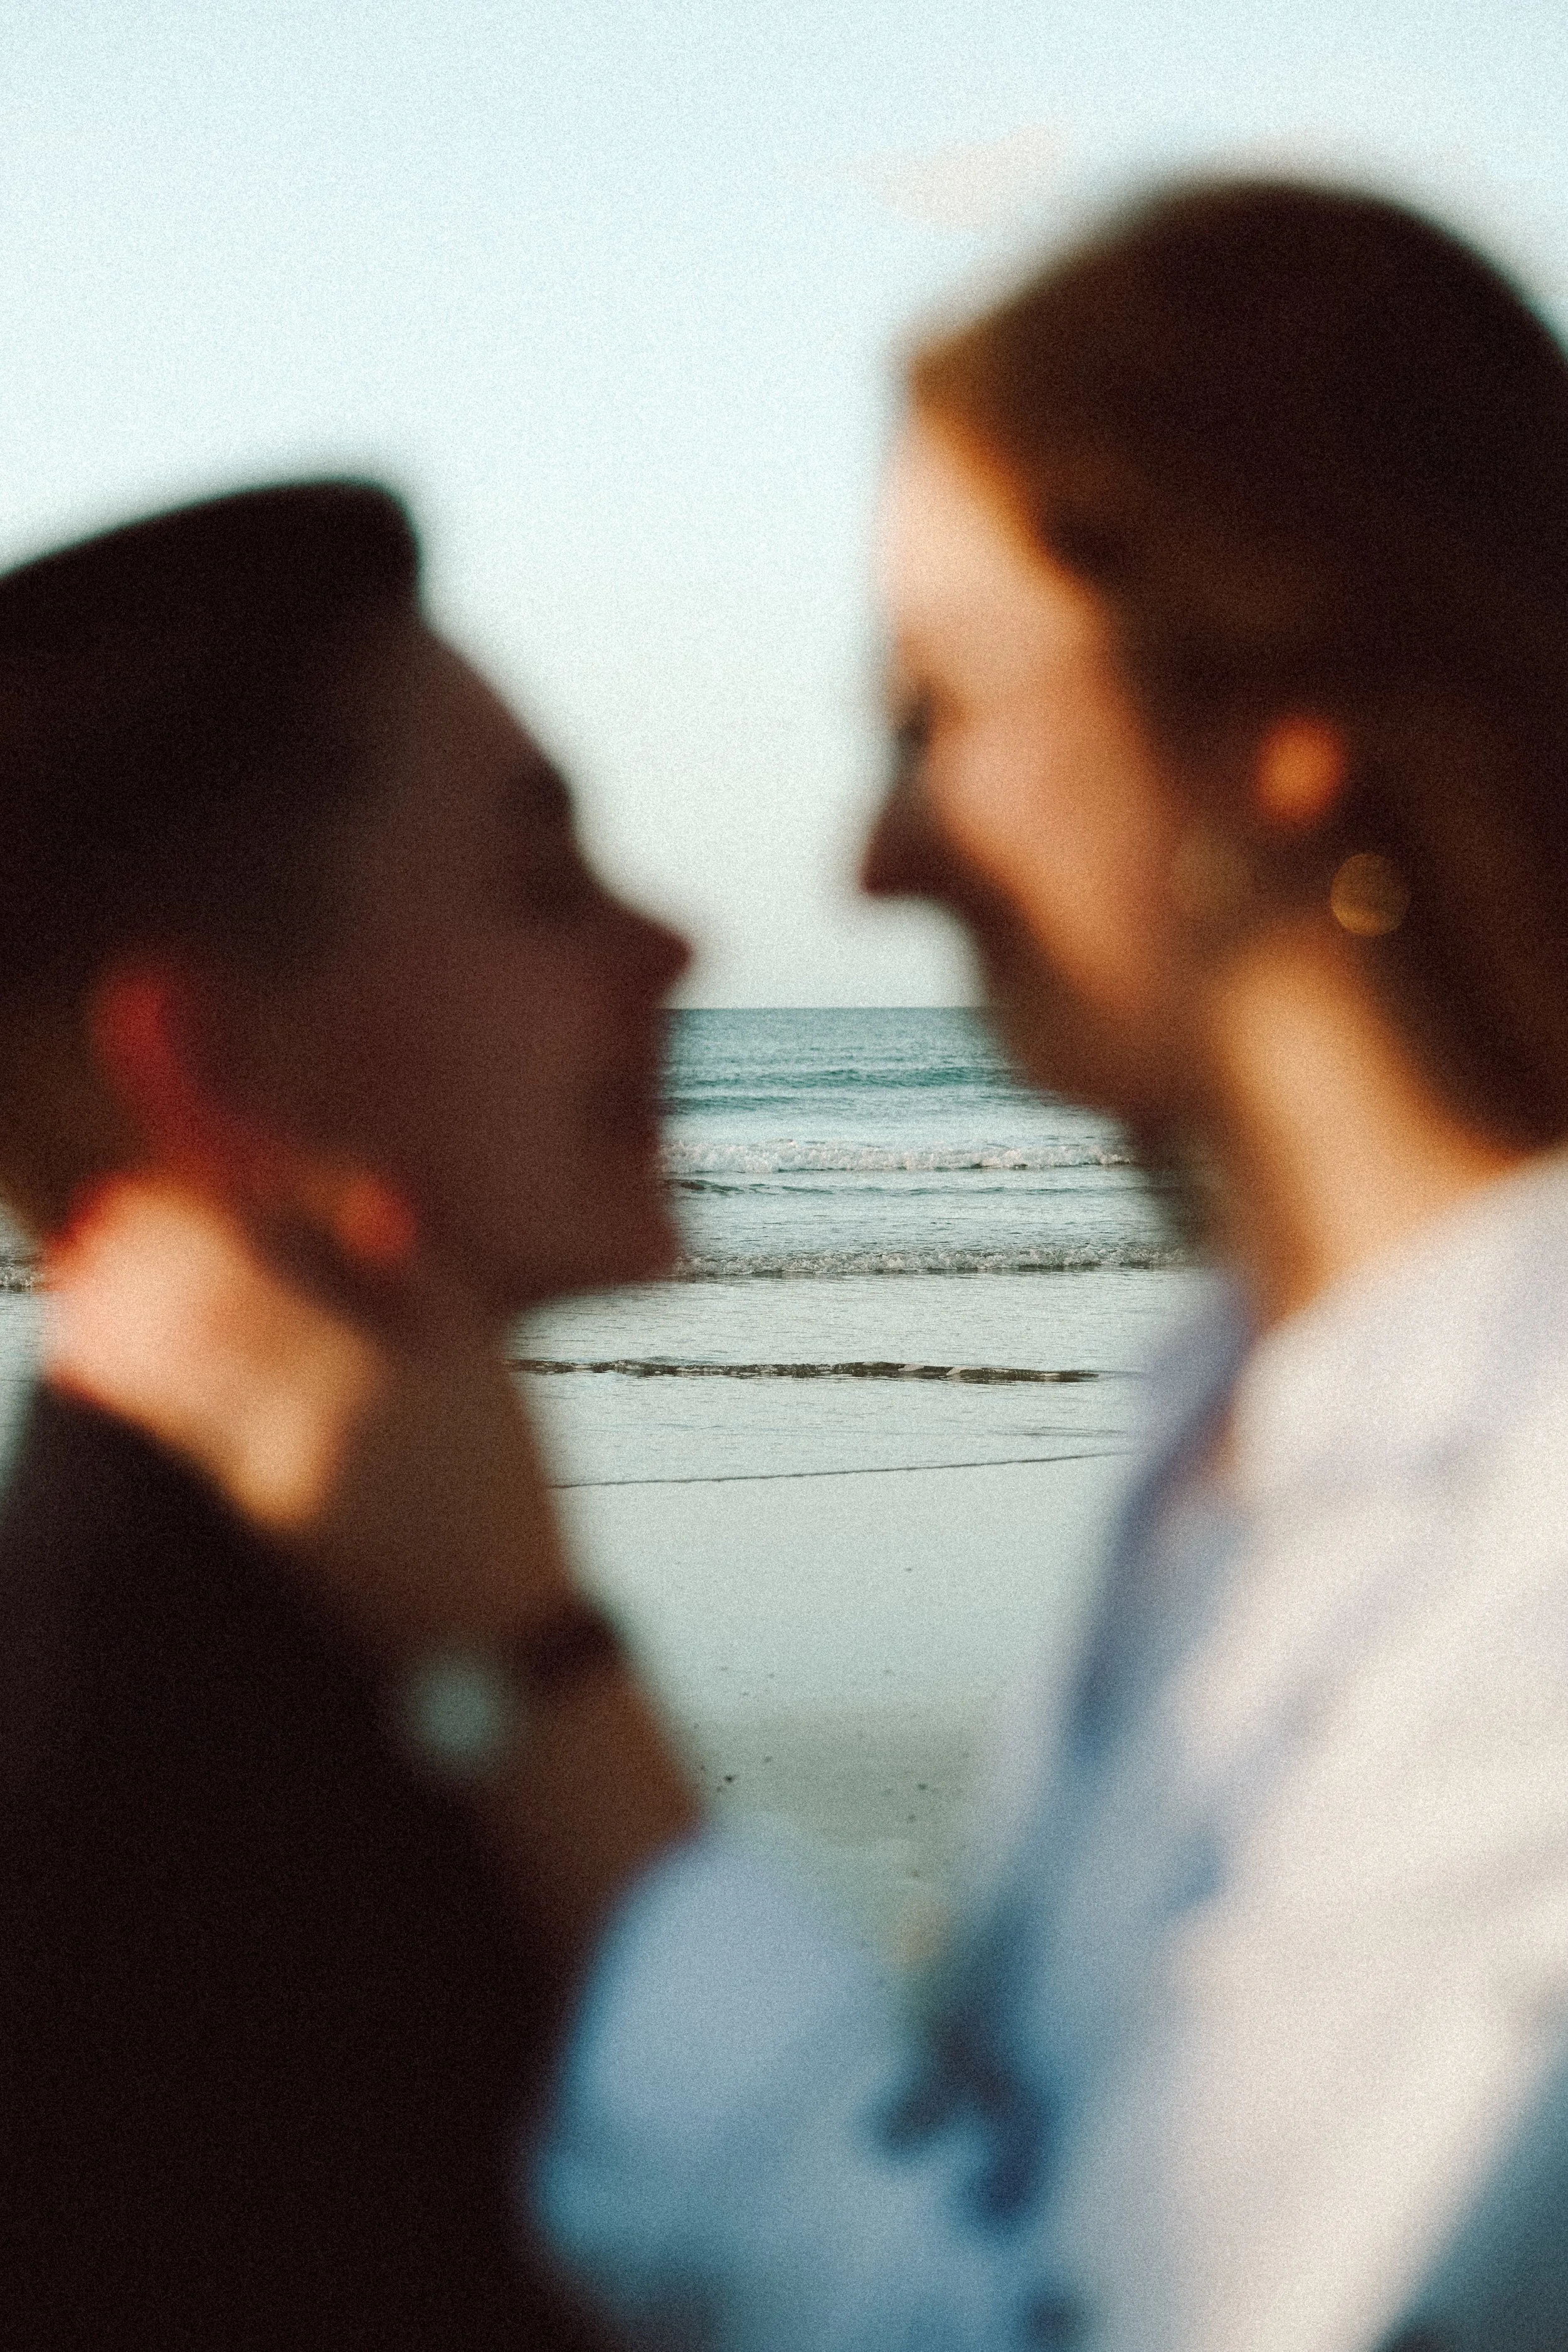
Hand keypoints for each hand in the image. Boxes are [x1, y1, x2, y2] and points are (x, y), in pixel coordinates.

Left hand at [44, 1177, 575, 1663]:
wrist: (500, 1623)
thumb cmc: (499, 1481)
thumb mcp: (480, 1363)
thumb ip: (417, 1278)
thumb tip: (350, 1208)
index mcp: (388, 1360)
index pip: (277, 1265)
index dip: (216, 1219)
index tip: (173, 1190)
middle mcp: (330, 1409)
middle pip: (215, 1309)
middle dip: (152, 1257)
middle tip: (103, 1220)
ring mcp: (292, 1468)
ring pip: (183, 1371)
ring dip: (123, 1317)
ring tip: (80, 1284)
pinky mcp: (265, 1517)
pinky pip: (185, 1434)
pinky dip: (135, 1387)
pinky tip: (97, 1363)